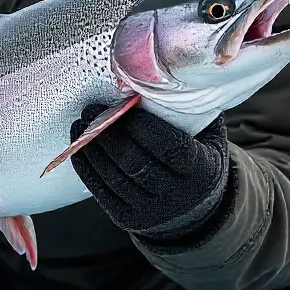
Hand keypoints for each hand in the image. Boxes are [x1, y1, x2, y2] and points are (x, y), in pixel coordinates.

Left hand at [69, 105, 229, 242]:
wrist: (195, 212)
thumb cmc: (198, 160)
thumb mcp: (210, 138)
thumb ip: (197, 109)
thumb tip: (180, 71)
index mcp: (201, 172)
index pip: (171, 149)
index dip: (145, 127)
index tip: (125, 104)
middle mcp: (176, 196)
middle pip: (136, 164)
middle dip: (109, 134)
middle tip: (92, 109)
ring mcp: (150, 211)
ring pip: (115, 178)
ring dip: (92, 148)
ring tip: (80, 122)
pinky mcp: (127, 218)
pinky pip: (101, 192)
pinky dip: (86, 167)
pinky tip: (78, 145)